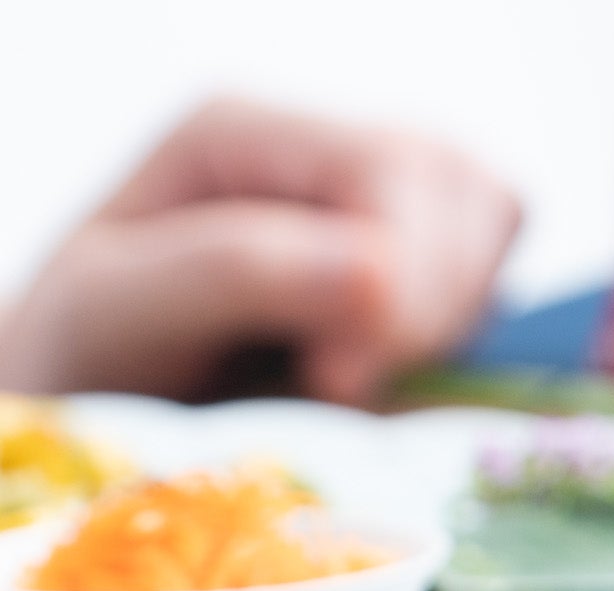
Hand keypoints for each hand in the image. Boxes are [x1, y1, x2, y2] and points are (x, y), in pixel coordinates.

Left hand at [0, 98, 519, 403]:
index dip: (400, 286)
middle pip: (469, 187)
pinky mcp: (417, 268)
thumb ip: (239, 272)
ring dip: (456, 325)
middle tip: (347, 384)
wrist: (97, 408)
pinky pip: (498, 278)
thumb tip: (379, 275)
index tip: (335, 382)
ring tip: (365, 379)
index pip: (396, 173)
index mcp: (245, 133)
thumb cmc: (89, 356)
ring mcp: (379, 205)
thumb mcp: (121, 308)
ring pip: (498, 225)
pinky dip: (470, 339)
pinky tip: (395, 375)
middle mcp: (325, 151)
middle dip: (436, 309)